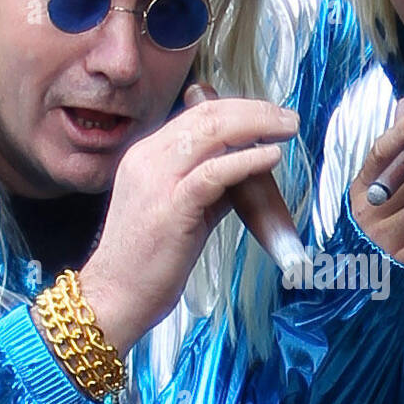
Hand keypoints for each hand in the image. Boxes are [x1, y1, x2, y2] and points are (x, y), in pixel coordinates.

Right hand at [76, 97, 298, 352]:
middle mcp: (148, 158)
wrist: (116, 295)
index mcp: (147, 155)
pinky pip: (213, 173)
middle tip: (287, 118)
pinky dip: (246, 160)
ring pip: (211, 133)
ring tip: (285, 129)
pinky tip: (271, 157)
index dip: (239, 108)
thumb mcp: (182, 209)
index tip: (270, 114)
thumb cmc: (149, 260)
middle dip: (254, 111)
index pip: (197, 114)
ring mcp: (156, 180)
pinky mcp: (170, 207)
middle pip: (207, 115)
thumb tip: (249, 169)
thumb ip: (210, 185)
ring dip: (256, 126)